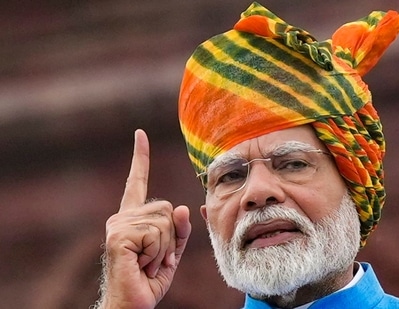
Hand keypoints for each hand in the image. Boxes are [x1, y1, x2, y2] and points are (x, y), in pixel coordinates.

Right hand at [98, 129, 191, 308]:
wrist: (133, 304)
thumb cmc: (149, 278)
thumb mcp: (172, 252)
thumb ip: (179, 229)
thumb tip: (180, 206)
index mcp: (133, 218)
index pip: (138, 182)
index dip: (140, 158)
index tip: (140, 134)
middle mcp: (122, 216)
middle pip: (166, 208)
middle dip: (171, 238)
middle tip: (154, 259)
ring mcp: (118, 225)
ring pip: (164, 222)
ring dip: (164, 249)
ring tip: (146, 263)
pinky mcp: (118, 235)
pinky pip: (156, 233)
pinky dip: (157, 253)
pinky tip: (141, 264)